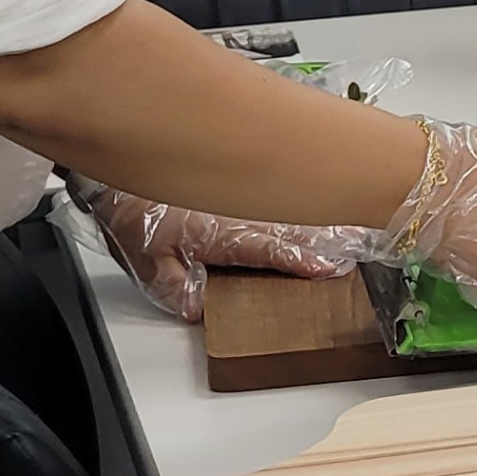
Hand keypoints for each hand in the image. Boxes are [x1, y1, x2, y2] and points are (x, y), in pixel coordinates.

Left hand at [91, 189, 374, 323]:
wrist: (116, 164)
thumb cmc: (131, 210)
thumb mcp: (146, 261)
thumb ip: (176, 288)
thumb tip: (199, 311)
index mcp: (224, 233)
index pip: (272, 250)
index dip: (302, 261)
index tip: (329, 269)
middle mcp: (239, 212)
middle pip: (293, 226)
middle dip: (327, 237)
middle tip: (360, 245)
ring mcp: (239, 196)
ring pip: (288, 208)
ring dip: (319, 218)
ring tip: (350, 224)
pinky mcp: (234, 182)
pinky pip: (275, 191)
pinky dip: (300, 198)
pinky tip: (315, 196)